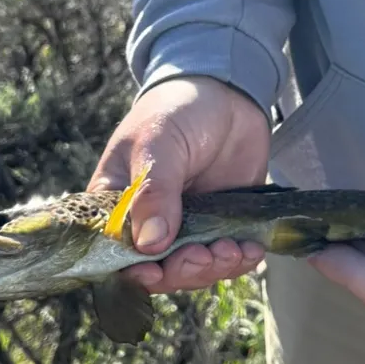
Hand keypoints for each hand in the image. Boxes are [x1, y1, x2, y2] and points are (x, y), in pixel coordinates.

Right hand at [88, 75, 270, 293]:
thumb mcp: (157, 143)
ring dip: (213, 268)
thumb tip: (150, 246)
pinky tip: (250, 252)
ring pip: (194, 268)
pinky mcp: (220, 223)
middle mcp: (148, 223)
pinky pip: (226, 255)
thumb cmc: (176, 109)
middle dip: (182, 271)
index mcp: (116, 206)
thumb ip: (153, 192)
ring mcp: (187, 225)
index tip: (153, 272)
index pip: (114, 253)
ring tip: (233, 251)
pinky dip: (238, 260)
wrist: (225, 91)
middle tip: (204, 256)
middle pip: (158, 270)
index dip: (131, 271)